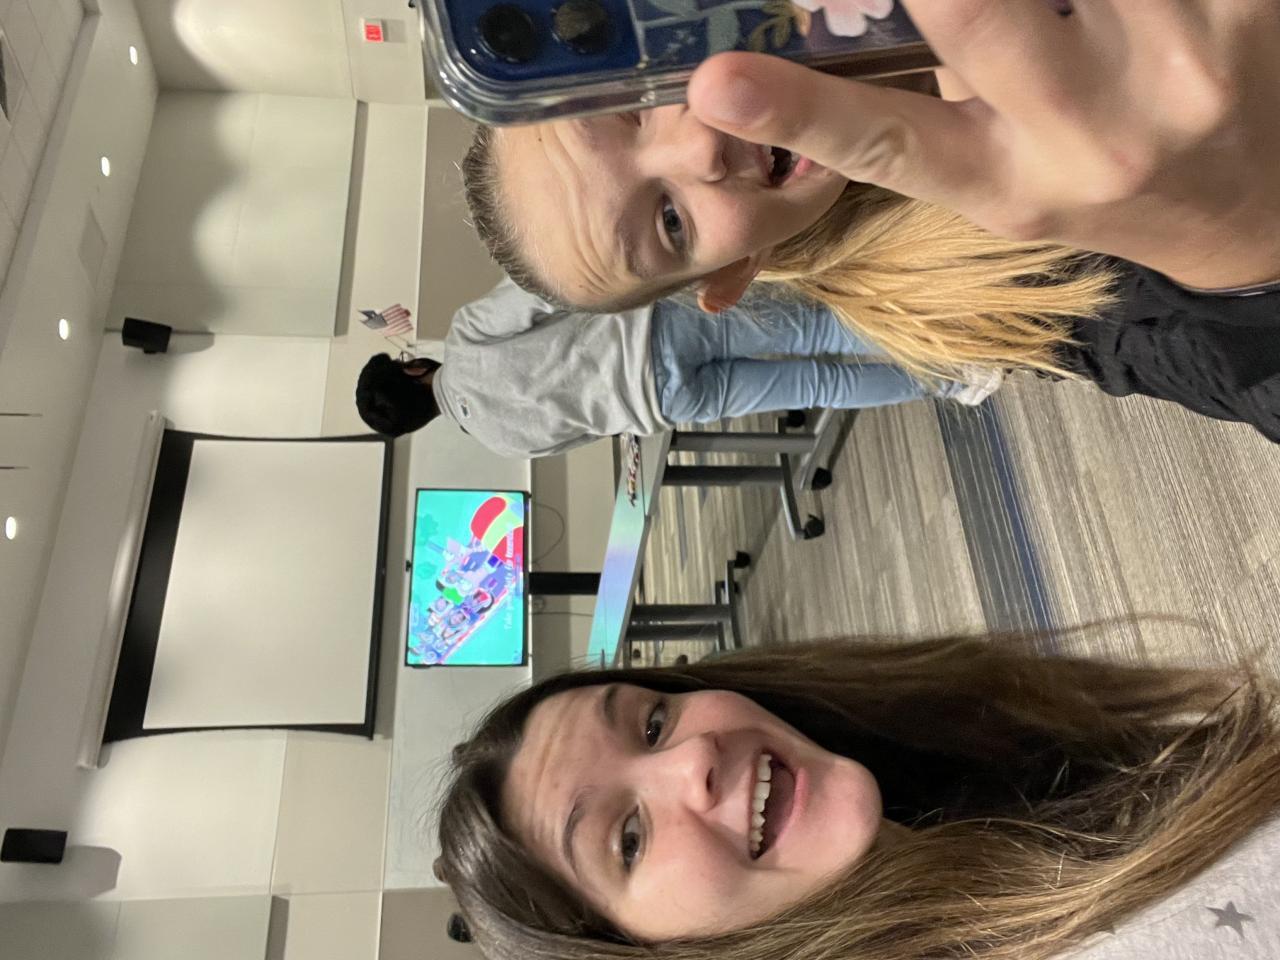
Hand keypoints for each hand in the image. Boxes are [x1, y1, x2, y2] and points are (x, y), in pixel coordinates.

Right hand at [687, 0, 1279, 289]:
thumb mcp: (1003, 177)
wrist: (1253, 197)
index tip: (717, 85)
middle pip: (969, 11)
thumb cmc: (1100, 181)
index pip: (883, 144)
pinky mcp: (1245, 1)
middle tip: (938, 3)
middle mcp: (1087, 134)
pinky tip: (1121, 12)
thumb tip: (845, 14)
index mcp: (1006, 182)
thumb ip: (931, 102)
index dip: (795, 110)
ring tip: (1052, 24)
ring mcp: (1177, 61)